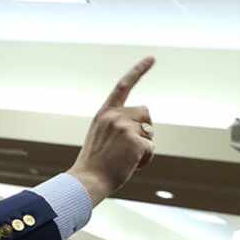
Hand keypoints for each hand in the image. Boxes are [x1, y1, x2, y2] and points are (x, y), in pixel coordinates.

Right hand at [67, 57, 156, 205]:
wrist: (88, 181)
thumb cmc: (95, 166)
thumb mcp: (101, 138)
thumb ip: (119, 126)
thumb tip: (147, 128)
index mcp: (104, 113)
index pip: (123, 86)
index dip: (138, 71)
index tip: (152, 58)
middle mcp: (114, 116)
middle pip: (145, 112)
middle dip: (145, 128)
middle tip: (129, 149)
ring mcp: (124, 127)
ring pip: (150, 131)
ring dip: (145, 146)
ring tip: (127, 159)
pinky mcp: (135, 141)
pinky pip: (151, 147)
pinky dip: (146, 160)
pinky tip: (131, 166)